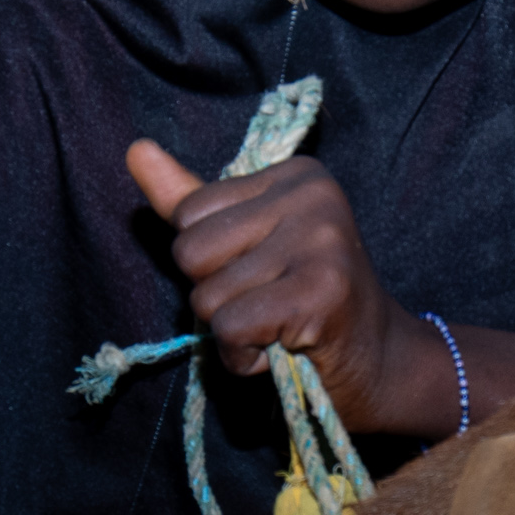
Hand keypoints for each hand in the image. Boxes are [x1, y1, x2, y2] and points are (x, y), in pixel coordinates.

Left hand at [125, 137, 426, 431]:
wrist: (379, 365)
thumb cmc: (304, 302)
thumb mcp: (244, 243)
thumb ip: (188, 200)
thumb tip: (135, 149)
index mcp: (293, 173)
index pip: (189, 214)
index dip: (212, 262)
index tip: (265, 274)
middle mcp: (312, 194)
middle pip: (191, 253)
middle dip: (217, 295)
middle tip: (271, 305)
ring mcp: (321, 239)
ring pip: (208, 297)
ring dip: (233, 333)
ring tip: (279, 328)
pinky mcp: (322, 290)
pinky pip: (231, 328)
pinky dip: (243, 358)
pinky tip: (282, 351)